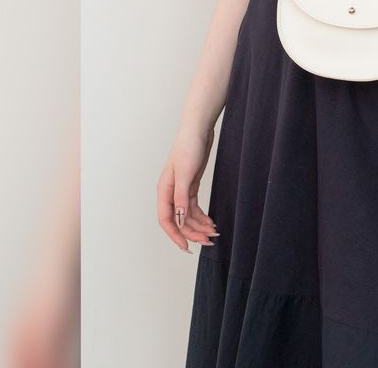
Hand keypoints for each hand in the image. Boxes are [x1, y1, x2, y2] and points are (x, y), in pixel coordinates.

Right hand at [156, 125, 219, 252]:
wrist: (198, 131)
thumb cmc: (188, 148)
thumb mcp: (185, 174)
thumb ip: (181, 198)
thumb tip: (180, 220)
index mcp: (164, 191)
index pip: (167, 220)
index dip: (176, 236)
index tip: (187, 247)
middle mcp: (170, 193)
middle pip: (179, 221)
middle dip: (192, 233)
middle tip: (208, 241)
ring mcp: (181, 190)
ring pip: (188, 216)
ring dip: (199, 226)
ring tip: (213, 233)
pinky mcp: (190, 186)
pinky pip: (194, 207)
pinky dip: (202, 216)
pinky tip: (210, 221)